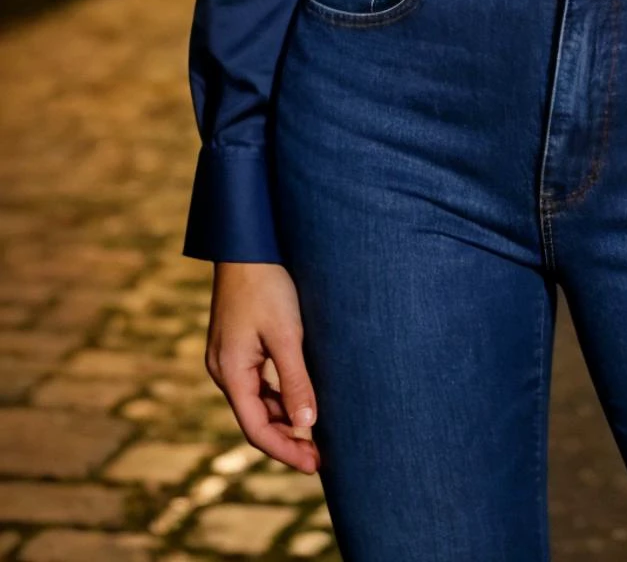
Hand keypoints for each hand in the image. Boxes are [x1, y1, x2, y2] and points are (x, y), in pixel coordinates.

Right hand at [205, 262, 320, 472]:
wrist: (248, 244)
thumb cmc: (267, 285)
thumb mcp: (286, 334)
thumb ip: (295, 379)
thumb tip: (307, 423)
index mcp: (231, 372)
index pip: (256, 428)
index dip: (285, 450)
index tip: (315, 464)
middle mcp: (224, 370)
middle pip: (255, 419)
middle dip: (287, 439)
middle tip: (321, 455)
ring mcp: (229, 358)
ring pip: (257, 402)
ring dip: (284, 418)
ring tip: (316, 431)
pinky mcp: (238, 346)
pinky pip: (258, 383)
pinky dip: (279, 396)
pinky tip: (300, 399)